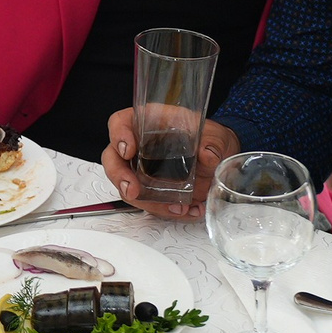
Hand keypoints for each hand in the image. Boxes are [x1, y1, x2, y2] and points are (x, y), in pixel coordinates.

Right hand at [100, 107, 238, 219]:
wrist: (218, 159)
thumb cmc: (209, 139)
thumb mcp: (216, 136)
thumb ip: (213, 143)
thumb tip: (208, 154)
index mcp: (148, 122)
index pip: (121, 123)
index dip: (118, 135)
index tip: (127, 149)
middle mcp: (139, 145)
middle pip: (113, 159)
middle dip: (120, 177)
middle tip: (133, 191)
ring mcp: (141, 169)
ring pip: (127, 186)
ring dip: (147, 201)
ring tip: (177, 207)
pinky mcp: (149, 188)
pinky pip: (147, 202)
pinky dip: (163, 210)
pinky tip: (186, 210)